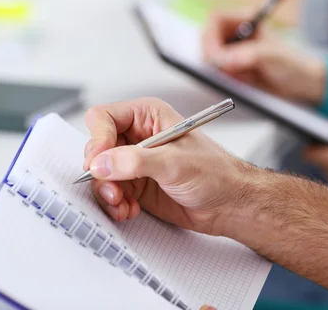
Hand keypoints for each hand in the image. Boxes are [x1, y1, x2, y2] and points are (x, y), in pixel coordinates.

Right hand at [83, 97, 254, 235]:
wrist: (230, 204)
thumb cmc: (216, 173)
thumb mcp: (174, 163)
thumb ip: (135, 162)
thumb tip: (101, 163)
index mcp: (147, 116)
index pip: (104, 118)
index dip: (97, 139)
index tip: (98, 162)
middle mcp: (138, 137)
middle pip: (97, 149)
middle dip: (101, 172)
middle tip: (114, 189)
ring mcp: (135, 163)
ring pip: (100, 174)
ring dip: (107, 193)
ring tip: (123, 204)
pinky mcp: (136, 185)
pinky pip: (110, 193)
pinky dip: (115, 205)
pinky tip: (130, 210)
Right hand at [201, 12, 326, 103]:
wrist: (302, 85)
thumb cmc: (294, 64)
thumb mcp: (273, 56)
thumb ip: (248, 55)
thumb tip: (225, 60)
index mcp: (245, 20)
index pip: (216, 20)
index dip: (211, 36)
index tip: (215, 56)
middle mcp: (235, 34)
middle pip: (207, 40)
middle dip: (212, 56)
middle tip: (224, 71)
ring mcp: (232, 52)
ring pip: (209, 59)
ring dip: (219, 70)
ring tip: (243, 76)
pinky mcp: (232, 70)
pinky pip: (216, 74)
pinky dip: (223, 80)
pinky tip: (243, 82)